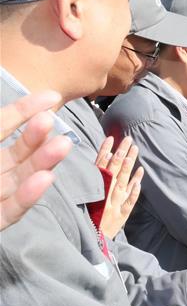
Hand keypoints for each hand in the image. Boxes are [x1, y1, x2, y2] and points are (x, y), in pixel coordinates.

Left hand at [1, 91, 72, 230]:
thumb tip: (10, 115)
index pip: (2, 126)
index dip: (24, 110)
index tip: (52, 96)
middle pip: (18, 154)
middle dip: (36, 137)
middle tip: (51, 120)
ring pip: (21, 178)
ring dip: (43, 162)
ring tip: (62, 145)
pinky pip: (12, 209)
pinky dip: (28, 196)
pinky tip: (45, 179)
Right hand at [94, 137, 143, 238]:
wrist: (88, 246)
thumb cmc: (85, 222)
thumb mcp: (82, 203)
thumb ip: (90, 184)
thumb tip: (99, 164)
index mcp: (92, 192)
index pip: (99, 168)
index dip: (106, 152)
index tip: (112, 138)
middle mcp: (103, 197)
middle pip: (113, 172)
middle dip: (121, 154)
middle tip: (128, 139)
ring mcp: (114, 206)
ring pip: (123, 182)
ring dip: (129, 166)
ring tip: (135, 150)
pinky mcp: (121, 216)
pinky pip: (130, 200)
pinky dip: (135, 189)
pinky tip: (140, 175)